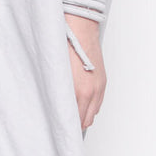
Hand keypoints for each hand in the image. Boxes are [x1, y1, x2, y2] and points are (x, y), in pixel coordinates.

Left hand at [65, 14, 106, 130]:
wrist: (80, 28)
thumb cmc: (66, 45)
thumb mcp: (56, 71)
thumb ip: (57, 91)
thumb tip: (53, 103)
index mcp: (78, 90)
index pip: (74, 119)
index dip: (66, 125)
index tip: (59, 127)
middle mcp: (91, 91)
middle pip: (86, 120)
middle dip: (75, 123)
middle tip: (64, 122)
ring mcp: (99, 86)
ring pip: (94, 113)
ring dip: (84, 115)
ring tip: (72, 113)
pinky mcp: (103, 81)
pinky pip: (99, 102)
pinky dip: (91, 106)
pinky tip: (82, 102)